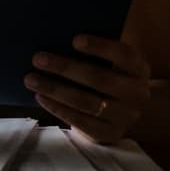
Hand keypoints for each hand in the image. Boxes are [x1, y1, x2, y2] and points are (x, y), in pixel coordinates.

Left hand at [24, 34, 151, 143]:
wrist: (124, 111)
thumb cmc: (110, 76)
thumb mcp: (113, 63)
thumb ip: (95, 53)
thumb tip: (57, 37)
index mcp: (139, 69)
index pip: (124, 55)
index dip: (100, 47)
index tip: (74, 40)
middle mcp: (138, 93)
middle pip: (100, 80)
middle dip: (66, 68)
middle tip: (38, 58)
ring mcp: (125, 116)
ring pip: (87, 102)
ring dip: (56, 89)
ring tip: (31, 79)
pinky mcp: (109, 133)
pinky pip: (81, 121)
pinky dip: (58, 108)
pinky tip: (40, 97)